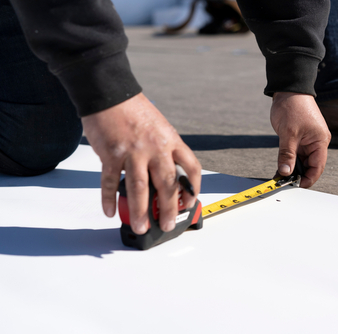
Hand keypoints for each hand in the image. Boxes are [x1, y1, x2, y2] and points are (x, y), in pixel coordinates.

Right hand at [82, 93, 200, 234]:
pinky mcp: (110, 153)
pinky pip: (109, 181)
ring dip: (140, 211)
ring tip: (140, 226)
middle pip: (167, 184)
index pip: (191, 168)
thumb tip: (165, 180)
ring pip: (139, 188)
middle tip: (167, 224)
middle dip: (169, 208)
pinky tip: (110, 211)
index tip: (190, 202)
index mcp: (171, 140)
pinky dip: (109, 198)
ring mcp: (132, 151)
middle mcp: (155, 147)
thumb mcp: (161, 128)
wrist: (109, 93)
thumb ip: (165, 152)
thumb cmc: (135, 111)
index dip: (193, 188)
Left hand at [271, 92, 330, 187]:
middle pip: (310, 166)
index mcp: (320, 141)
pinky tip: (280, 167)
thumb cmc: (292, 107)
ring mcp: (308, 140)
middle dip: (299, 175)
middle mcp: (317, 142)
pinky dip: (289, 161)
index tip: (295, 186)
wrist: (289, 89)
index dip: (308, 179)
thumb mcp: (288, 134)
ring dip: (292, 168)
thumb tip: (285, 173)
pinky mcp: (299, 138)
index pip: (318, 167)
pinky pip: (296, 154)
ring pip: (302, 161)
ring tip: (280, 176)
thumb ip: (287, 155)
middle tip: (284, 183)